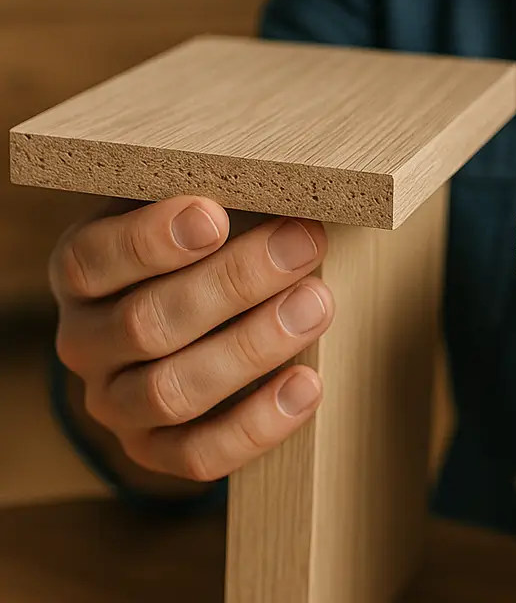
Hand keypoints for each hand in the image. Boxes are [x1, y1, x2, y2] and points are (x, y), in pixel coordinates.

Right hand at [51, 196, 334, 483]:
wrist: (195, 314)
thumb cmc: (204, 245)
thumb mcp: (194, 207)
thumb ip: (215, 191)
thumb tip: (277, 175)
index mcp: (82, 273)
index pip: (93, 260)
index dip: (151, 240)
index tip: (216, 215)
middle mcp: (86, 342)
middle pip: (147, 324)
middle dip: (235, 282)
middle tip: (304, 242)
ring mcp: (117, 404)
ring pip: (172, 391)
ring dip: (253, 347)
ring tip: (317, 304)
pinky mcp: (156, 452)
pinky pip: (199, 455)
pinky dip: (258, 424)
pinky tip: (308, 383)